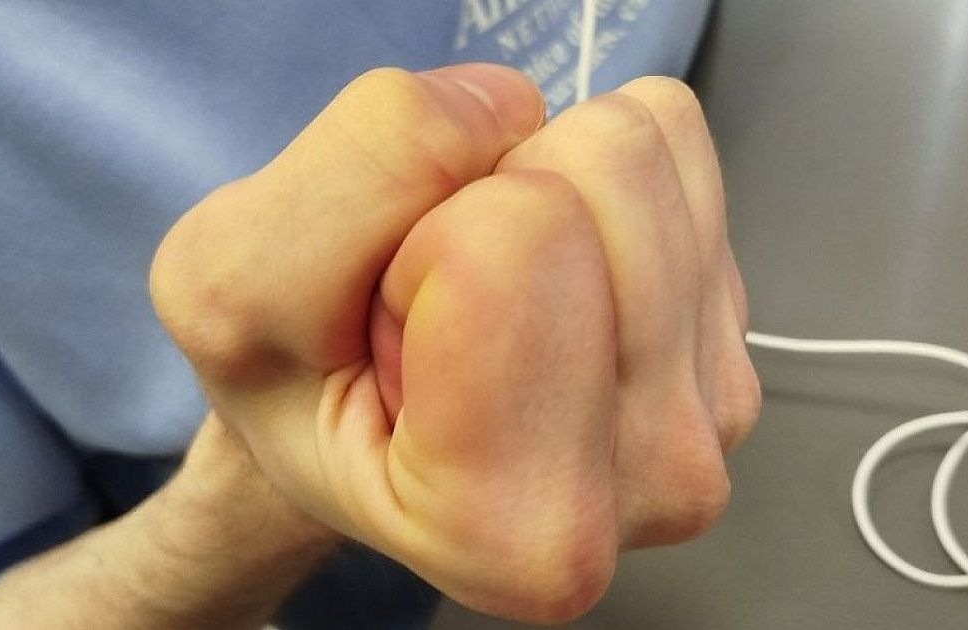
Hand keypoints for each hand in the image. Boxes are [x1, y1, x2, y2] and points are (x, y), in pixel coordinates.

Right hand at [150, 64, 758, 622]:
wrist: (362, 403)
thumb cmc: (298, 382)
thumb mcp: (232, 288)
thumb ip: (348, 189)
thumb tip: (505, 107)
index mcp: (519, 530)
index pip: (515, 245)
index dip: (416, 246)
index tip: (393, 329)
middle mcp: (656, 483)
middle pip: (599, 175)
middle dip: (485, 200)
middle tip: (440, 298)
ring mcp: (715, 404)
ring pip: (638, 144)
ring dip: (534, 182)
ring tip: (487, 288)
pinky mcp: (735, 319)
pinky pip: (670, 141)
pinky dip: (583, 172)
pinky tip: (544, 268)